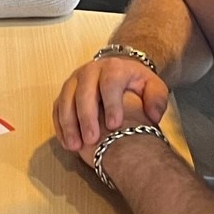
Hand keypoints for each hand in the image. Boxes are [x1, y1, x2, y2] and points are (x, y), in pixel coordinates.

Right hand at [53, 56, 170, 156]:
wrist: (118, 71)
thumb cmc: (136, 83)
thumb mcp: (153, 87)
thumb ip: (157, 100)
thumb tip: (152, 115)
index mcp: (113, 67)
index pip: (110, 83)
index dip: (111, 104)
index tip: (114, 125)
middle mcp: (90, 70)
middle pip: (84, 92)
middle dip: (86, 117)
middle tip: (91, 140)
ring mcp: (74, 80)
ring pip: (66, 99)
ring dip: (69, 123)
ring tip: (75, 146)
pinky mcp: (65, 91)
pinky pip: (57, 107)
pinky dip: (60, 125)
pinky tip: (67, 142)